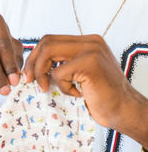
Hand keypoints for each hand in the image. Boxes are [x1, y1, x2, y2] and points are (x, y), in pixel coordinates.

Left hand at [22, 34, 146, 130]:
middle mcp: (90, 42)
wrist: (122, 110)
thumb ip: (62, 64)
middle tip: (28, 81)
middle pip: (46, 42)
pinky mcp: (89, 64)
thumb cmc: (98, 97)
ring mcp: (91, 50)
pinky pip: (58, 73)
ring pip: (48, 52)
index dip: (34, 57)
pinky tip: (77, 94)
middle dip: (32, 63)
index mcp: (86, 42)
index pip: (50, 40)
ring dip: (41, 73)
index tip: (28, 74)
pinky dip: (62, 87)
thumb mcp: (77, 75)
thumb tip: (30, 67)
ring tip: (48, 88)